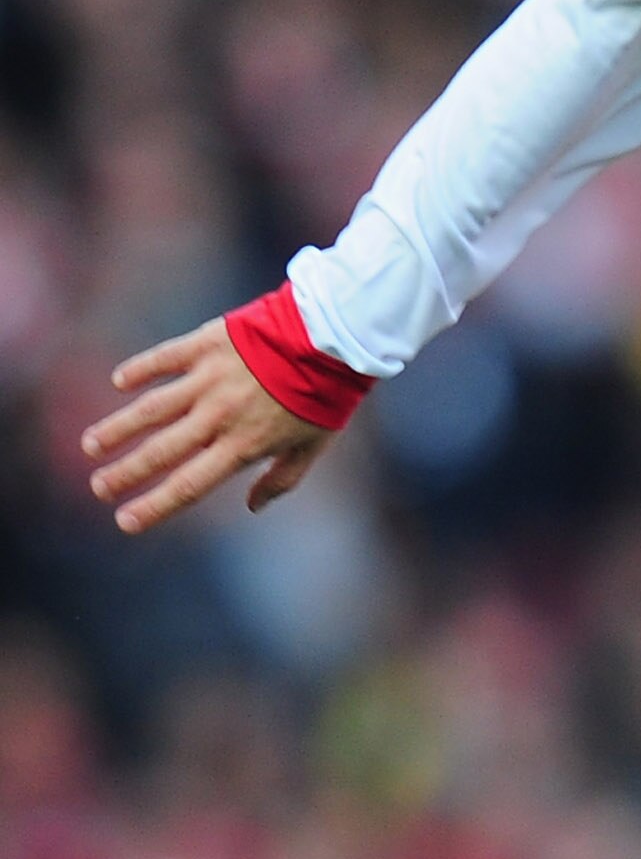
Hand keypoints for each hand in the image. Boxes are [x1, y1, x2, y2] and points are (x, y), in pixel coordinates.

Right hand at [80, 319, 330, 534]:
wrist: (331, 337)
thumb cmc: (325, 396)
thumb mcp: (311, 447)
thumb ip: (280, 480)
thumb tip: (252, 507)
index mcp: (242, 446)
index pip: (188, 486)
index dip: (154, 506)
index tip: (125, 522)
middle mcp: (218, 416)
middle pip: (160, 452)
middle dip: (125, 473)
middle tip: (98, 487)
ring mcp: (208, 379)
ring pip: (150, 409)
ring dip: (117, 428)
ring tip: (91, 445)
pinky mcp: (205, 344)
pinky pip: (163, 360)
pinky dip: (139, 371)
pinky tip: (119, 383)